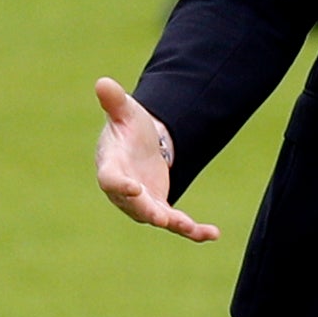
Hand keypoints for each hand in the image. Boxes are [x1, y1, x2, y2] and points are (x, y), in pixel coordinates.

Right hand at [93, 78, 218, 241]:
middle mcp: (124, 191)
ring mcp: (143, 204)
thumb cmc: (127, 127)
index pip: (110, 180)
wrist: (141, 143)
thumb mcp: (124, 112)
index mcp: (111, 167)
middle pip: (134, 205)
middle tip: (162, 218)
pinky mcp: (161, 210)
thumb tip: (103, 83)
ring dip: (174, 224)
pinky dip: (194, 231)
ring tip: (192, 228)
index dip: (120, 185)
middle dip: (148, 211)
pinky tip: (214, 234)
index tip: (133, 188)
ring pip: (157, 217)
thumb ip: (114, 102)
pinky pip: (177, 224)